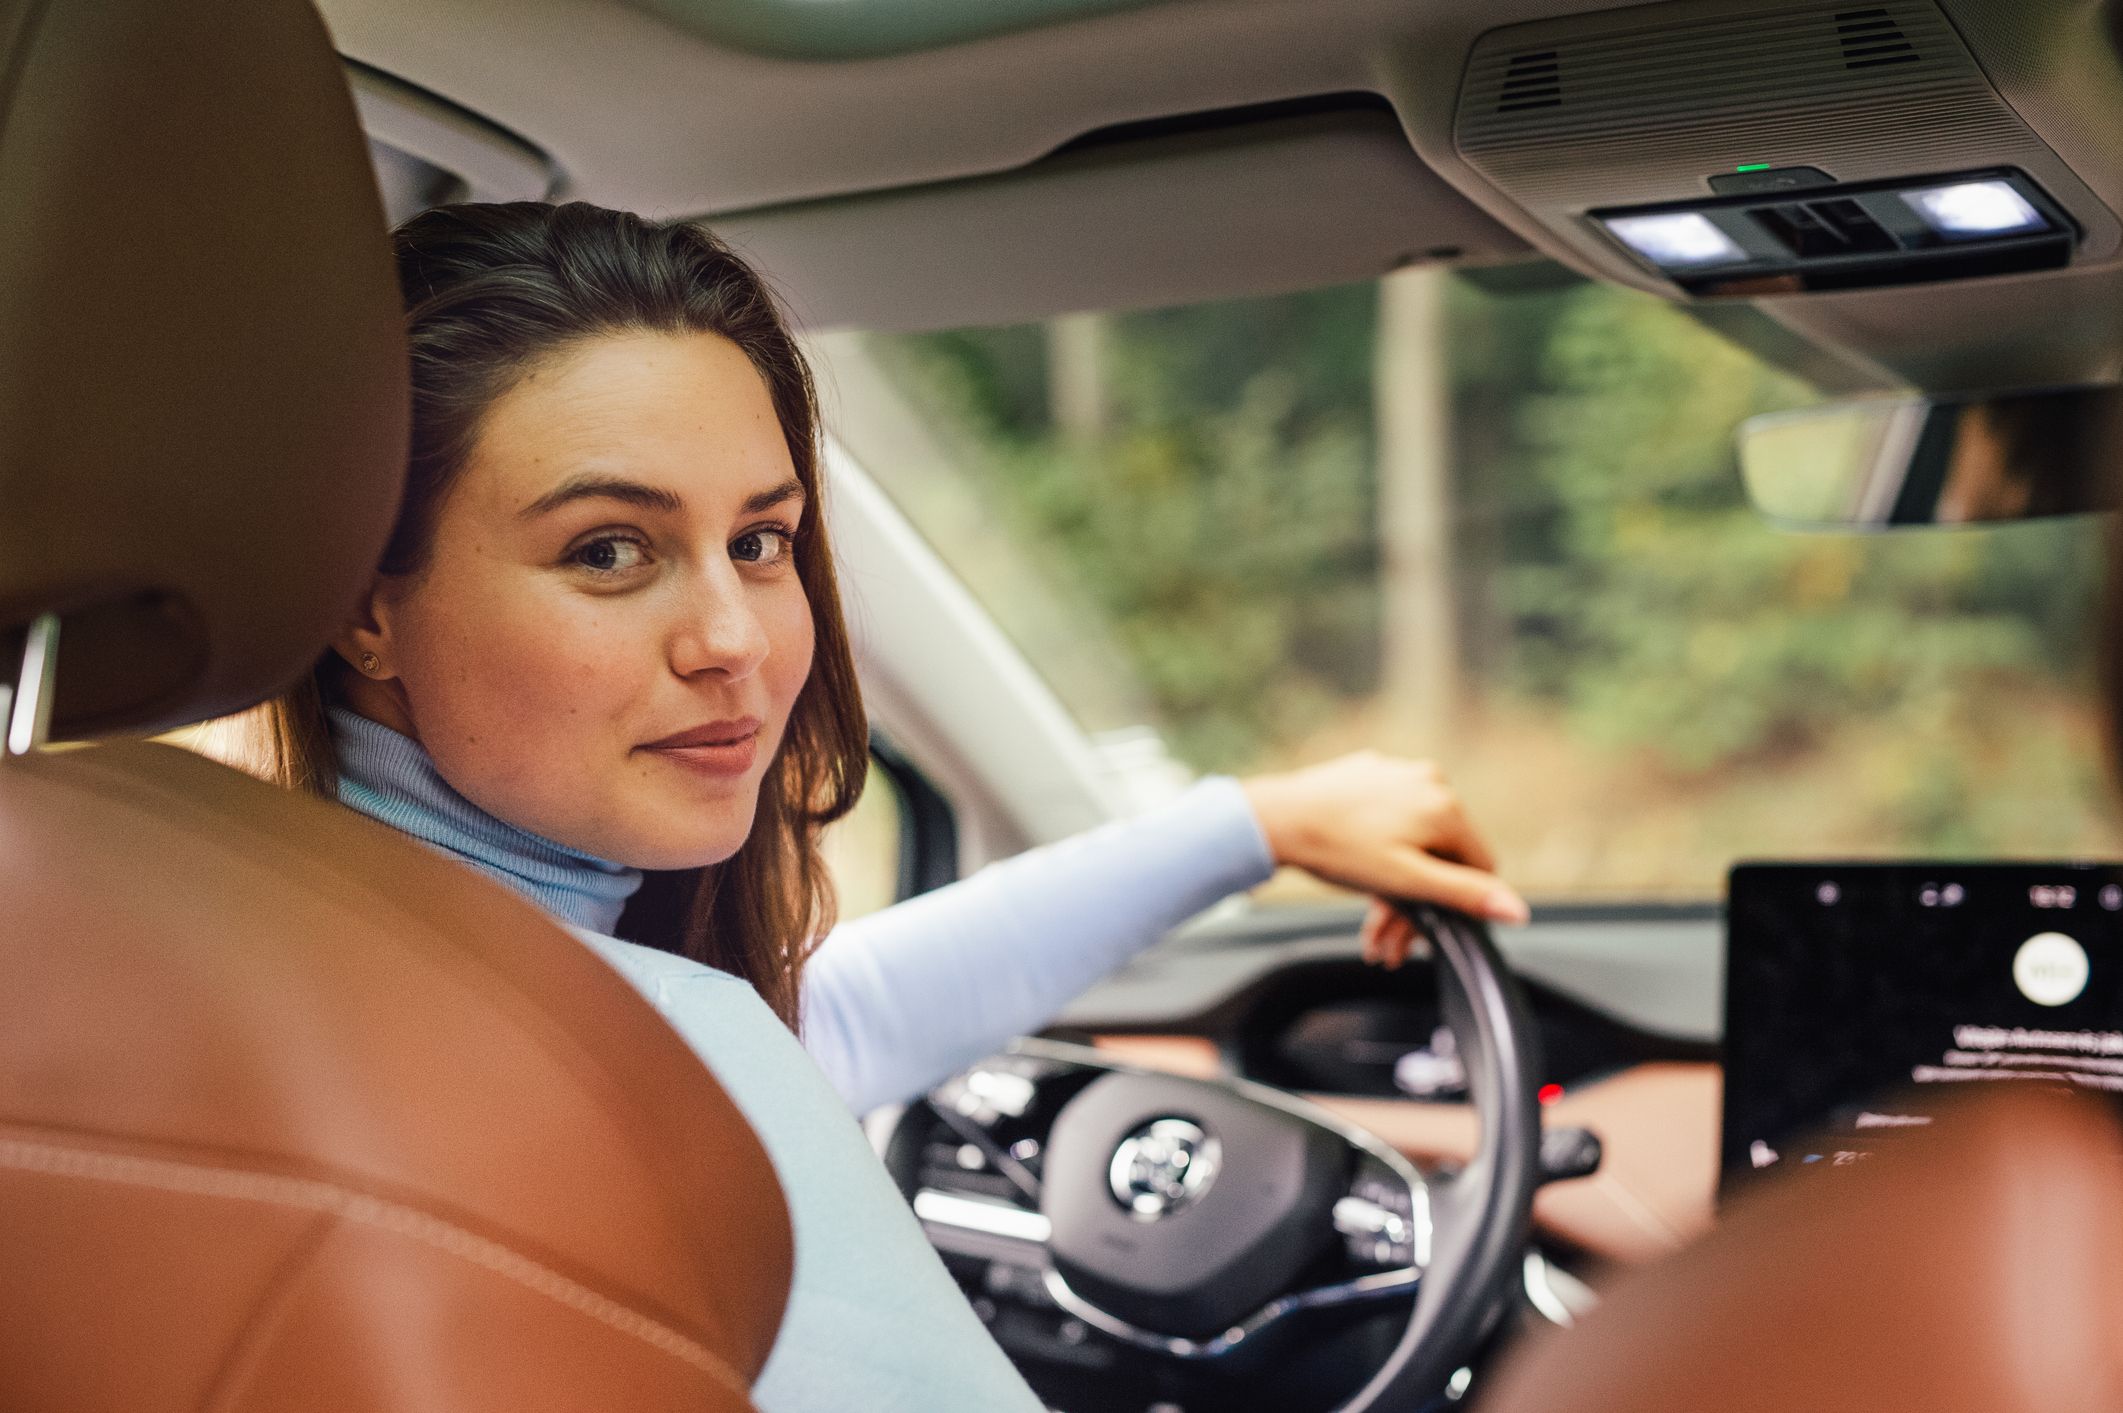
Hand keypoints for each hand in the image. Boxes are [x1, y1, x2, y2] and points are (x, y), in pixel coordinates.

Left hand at [1240, 752, 1528, 969]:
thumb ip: (1465, 895)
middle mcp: (1428, 780)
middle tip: (1389, 943)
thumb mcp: (1407, 882)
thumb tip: (1519, 911)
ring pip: (1413, 840)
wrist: (1275, 819)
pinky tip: (1357, 877)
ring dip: (1396, 887)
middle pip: (1442, 855)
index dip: (1459, 905)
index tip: (1426, 933)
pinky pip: (1388, 819)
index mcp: (1445, 805)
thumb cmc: (1338, 850)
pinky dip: (1380, 852)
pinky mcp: (1368, 774)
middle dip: (1417, 905)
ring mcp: (1396, 773)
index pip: (1479, 865)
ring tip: (1370, 926)